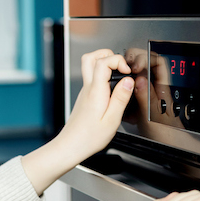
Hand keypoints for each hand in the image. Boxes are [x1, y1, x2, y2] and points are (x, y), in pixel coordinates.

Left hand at [21, 49, 132, 194]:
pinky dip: (102, 75)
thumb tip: (128, 81)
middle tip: (121, 66)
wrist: (71, 146)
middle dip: (109, 54)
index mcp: (96, 92)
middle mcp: (88, 88)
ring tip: (117, 73)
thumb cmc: (89, 138)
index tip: (127, 72)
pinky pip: (92, 78)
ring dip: (104, 62)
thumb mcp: (112, 120)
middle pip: (91, 57)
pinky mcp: (85, 97)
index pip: (104, 61)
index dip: (118, 61)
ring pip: (90, 66)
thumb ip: (121, 98)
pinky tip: (111, 89)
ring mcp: (85, 92)